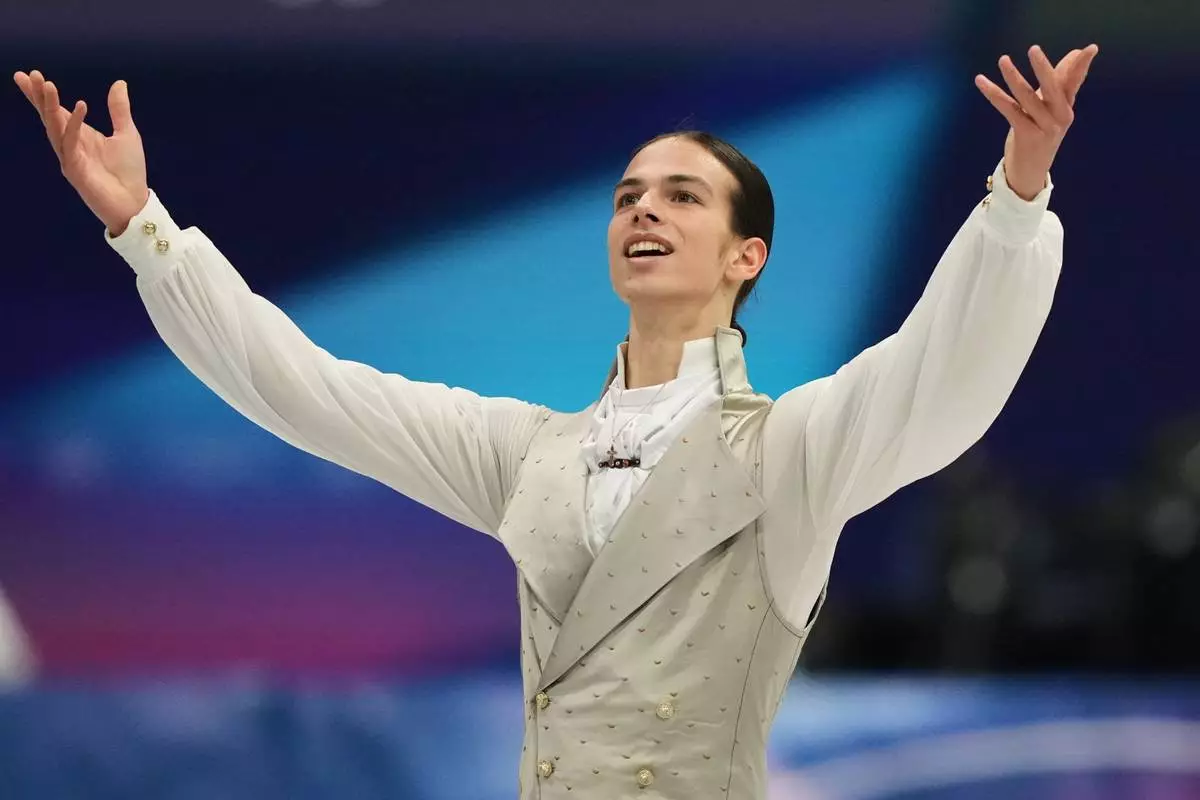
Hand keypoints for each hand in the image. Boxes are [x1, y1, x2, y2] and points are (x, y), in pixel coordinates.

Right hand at [13, 70, 149, 234]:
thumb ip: (119, 109)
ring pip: (54, 129)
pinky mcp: (74, 170)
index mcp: (80, 135)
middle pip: (49, 117)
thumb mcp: (127, 133)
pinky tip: (79, 106)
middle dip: (38, 97)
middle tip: (30, 75)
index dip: (41, 95)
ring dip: (50, 107)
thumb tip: (119, 83)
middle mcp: (70, 145)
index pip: (55, 112)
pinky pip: (70, 144)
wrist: (135, 203)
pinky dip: (73, 125)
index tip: (28, 74)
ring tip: (47, 85)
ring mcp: (70, 158)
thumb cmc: (129, 172)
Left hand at [974, 44, 1098, 200]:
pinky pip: (1009, 110)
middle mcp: (1059, 117)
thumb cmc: (1039, 136)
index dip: (1081, 66)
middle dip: (1044, 67)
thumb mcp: (1051, 110)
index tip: (1089, 48)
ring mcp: (1044, 127)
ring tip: (1003, 60)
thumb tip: (1072, 56)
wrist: (1030, 173)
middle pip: (1053, 87)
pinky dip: (994, 94)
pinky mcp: (1026, 135)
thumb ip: (1059, 84)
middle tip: (1034, 49)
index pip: (1075, 83)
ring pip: (1027, 97)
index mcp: (1066, 109)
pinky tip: (982, 82)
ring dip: (1013, 77)